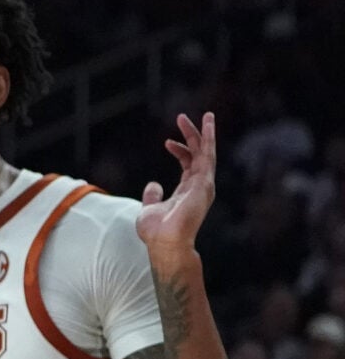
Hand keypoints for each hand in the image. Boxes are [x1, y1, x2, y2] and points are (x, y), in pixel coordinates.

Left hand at [138, 112, 216, 256]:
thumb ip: (153, 196)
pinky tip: (207, 126)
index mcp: (187, 191)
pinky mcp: (204, 183)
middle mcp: (199, 186)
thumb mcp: (150, 209)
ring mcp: (203, 185)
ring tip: (206, 115)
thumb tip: (153, 185)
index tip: (167, 141)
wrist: (164, 243)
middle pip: (199, 155)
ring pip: (208, 153)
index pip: (188, 165)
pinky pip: (208, 156)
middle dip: (193, 136)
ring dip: (205, 133)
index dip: (180, 151)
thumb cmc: (157, 232)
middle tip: (184, 117)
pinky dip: (208, 140)